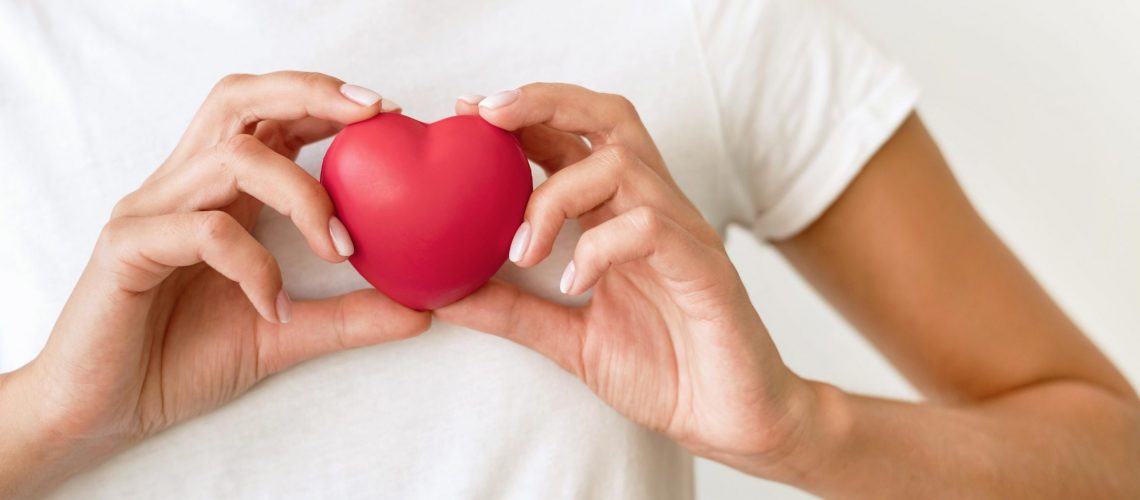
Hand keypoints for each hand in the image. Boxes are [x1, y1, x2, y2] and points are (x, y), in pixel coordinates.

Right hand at [2, 72, 428, 496]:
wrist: (106, 411)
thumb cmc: (183, 357)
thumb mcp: (285, 332)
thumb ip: (349, 317)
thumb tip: (423, 309)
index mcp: (218, 191)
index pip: (269, 116)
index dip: (325, 100)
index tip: (388, 114)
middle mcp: (183, 186)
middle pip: (238, 100)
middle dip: (310, 94)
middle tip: (373, 116)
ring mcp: (151, 211)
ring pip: (231, 159)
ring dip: (302, 194)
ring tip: (339, 247)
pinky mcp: (127, 248)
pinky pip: (203, 231)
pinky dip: (254, 264)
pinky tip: (274, 307)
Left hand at [440, 84, 820, 471]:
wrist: (733, 419)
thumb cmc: (665, 371)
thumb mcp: (569, 340)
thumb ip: (513, 312)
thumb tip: (444, 294)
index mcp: (621, 217)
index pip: (576, 139)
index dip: (524, 115)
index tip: (469, 112)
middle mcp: (654, 211)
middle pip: (609, 119)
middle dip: (545, 103)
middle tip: (487, 115)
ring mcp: (683, 235)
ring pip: (622, 166)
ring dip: (555, 197)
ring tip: (523, 251)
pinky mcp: (705, 269)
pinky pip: (650, 228)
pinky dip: (600, 248)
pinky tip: (574, 286)